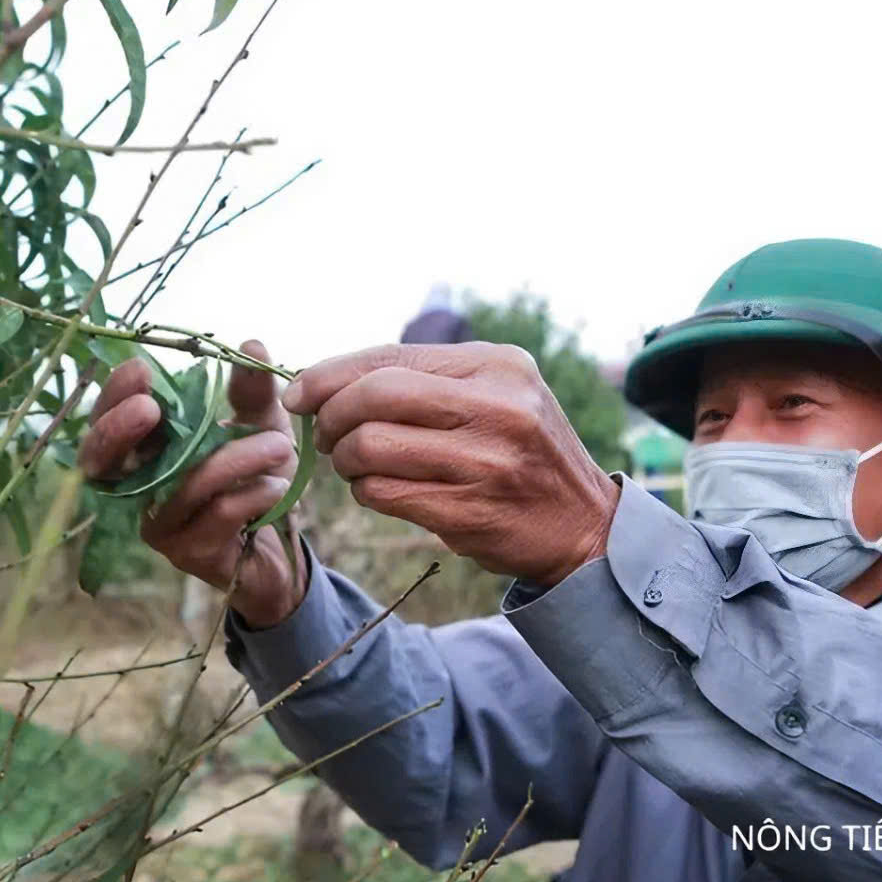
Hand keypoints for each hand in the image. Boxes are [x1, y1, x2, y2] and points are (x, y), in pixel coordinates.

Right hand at [77, 340, 307, 627]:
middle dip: (118, 432)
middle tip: (150, 408)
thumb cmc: (257, 475)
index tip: (139, 371)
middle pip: (101, 464)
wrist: (283, 543)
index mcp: (147, 449)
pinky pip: (215, 516)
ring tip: (279, 445)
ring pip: (180, 486)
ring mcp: (160, 524)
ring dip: (232, 461)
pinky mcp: (188, 553)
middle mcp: (140, 488)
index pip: (106, 422)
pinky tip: (278, 487)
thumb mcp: (261, 423)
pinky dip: (251, 495)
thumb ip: (253, 389)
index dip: (112, 398)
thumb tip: (252, 344)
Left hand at [281, 342, 620, 586]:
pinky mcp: (471, 511)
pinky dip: (365, 491)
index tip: (297, 393)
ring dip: (345, 460)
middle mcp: (497, 407)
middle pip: (374, 395)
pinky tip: (377, 489)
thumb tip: (329, 378)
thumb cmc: (521, 452)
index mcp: (497, 366)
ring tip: (354, 464)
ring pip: (370, 447)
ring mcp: (486, 462)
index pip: (390, 356)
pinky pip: (384, 493)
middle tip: (324, 435)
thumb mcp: (496, 394)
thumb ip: (427, 379)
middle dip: (331, 416)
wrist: (584, 524)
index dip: (330, 374)